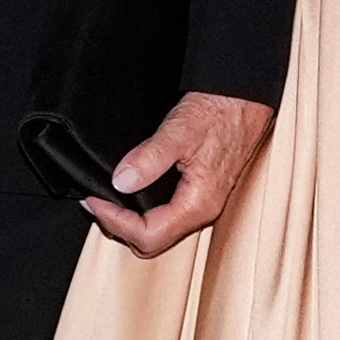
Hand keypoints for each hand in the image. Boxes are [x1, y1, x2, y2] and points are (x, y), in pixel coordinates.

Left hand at [88, 90, 271, 258]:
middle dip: (118, 227)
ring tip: (106, 200)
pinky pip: (167, 216)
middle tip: (95, 203)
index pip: (149, 235)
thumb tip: (121, 183)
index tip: (94, 200)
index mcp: (198, 203)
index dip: (115, 221)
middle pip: (152, 242)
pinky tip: (130, 193)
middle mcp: (203, 210)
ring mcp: (202, 204)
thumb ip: (150, 158)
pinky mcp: (200, 193)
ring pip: (159, 231)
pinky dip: (143, 212)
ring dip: (129, 221)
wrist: (245, 97)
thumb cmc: (221, 111)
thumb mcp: (180, 130)